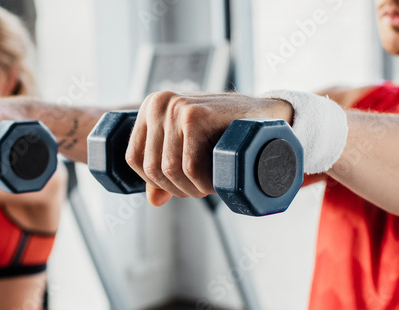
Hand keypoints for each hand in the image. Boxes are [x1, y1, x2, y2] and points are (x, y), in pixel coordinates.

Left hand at [125, 91, 292, 205]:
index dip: (155, 183)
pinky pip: (189, 165)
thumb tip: (153, 200)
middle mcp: (157, 104)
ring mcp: (174, 107)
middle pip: (152, 167)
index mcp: (149, 108)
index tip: (180, 187)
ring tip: (210, 187)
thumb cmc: (225, 131)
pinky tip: (216, 184)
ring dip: (191, 189)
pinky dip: (202, 183)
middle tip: (200, 190)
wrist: (264, 113)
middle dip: (177, 189)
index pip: (134, 159)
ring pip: (170, 169)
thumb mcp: (187, 146)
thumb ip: (165, 168)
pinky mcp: (194, 115)